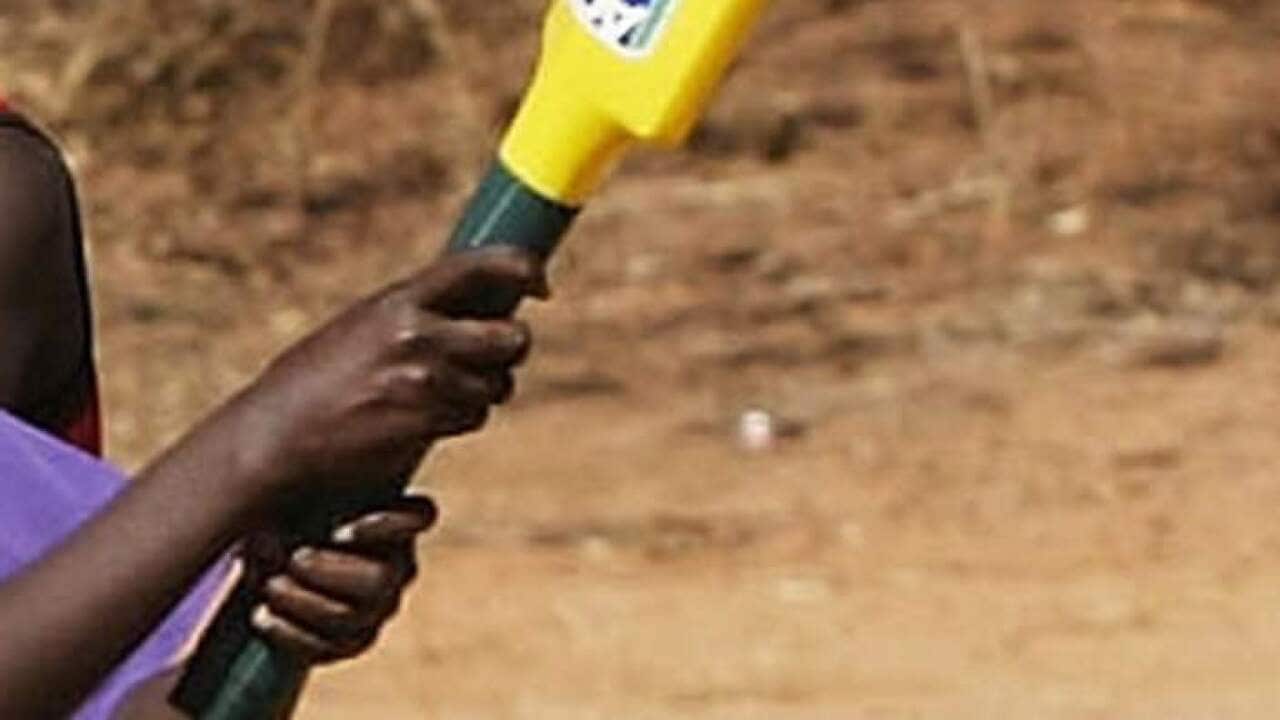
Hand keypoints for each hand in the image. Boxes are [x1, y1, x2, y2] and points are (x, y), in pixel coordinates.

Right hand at [215, 249, 545, 503]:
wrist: (274, 441)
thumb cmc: (315, 385)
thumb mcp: (361, 330)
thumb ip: (415, 315)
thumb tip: (482, 305)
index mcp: (398, 300)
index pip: (478, 266)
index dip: (521, 267)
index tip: (540, 283)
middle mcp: (417, 333)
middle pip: (512, 337)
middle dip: (508, 351)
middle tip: (488, 361)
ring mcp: (425, 379)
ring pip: (496, 384)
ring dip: (478, 393)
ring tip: (432, 397)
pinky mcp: (427, 421)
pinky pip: (473, 416)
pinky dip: (457, 421)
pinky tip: (417, 422)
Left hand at [244, 496, 437, 663]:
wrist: (269, 557)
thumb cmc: (283, 514)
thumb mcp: (283, 501)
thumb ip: (282, 509)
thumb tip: (263, 546)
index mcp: (394, 517)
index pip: (420, 515)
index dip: (386, 527)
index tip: (338, 533)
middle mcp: (397, 563)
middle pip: (380, 580)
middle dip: (326, 574)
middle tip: (293, 560)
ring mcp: (380, 605)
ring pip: (354, 617)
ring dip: (301, 602)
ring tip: (269, 584)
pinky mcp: (355, 639)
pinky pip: (333, 647)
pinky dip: (292, 634)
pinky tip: (261, 616)